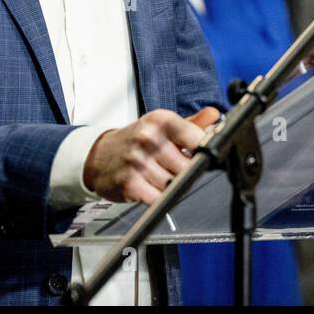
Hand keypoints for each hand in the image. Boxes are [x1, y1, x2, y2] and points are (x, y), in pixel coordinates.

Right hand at [83, 107, 219, 203]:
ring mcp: (138, 161)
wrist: (99, 156)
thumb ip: (191, 123)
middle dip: (187, 170)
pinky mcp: (130, 183)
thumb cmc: (134, 141)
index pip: (196, 137)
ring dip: (172, 185)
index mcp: (160, 121)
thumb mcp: (161, 126)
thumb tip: (214, 116)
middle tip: (176, 168)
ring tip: (160, 176)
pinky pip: (159, 198)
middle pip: (188, 165)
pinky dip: (159, 197)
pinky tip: (151, 187)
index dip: (203, 150)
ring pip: (175, 183)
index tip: (201, 154)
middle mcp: (148, 138)